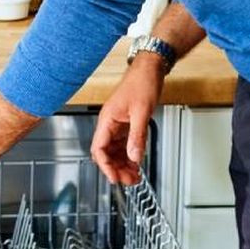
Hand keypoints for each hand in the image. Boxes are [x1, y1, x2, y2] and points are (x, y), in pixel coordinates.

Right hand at [91, 55, 164, 185]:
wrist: (150, 68)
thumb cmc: (142, 82)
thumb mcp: (142, 112)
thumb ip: (137, 137)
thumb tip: (134, 157)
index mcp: (107, 120)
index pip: (99, 149)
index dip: (106, 166)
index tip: (115, 178)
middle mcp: (110, 123)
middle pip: (106, 153)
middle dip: (116, 168)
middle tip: (129, 180)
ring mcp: (118, 124)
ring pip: (115, 150)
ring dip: (123, 164)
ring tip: (134, 176)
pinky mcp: (126, 123)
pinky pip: (125, 144)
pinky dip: (130, 155)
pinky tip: (136, 163)